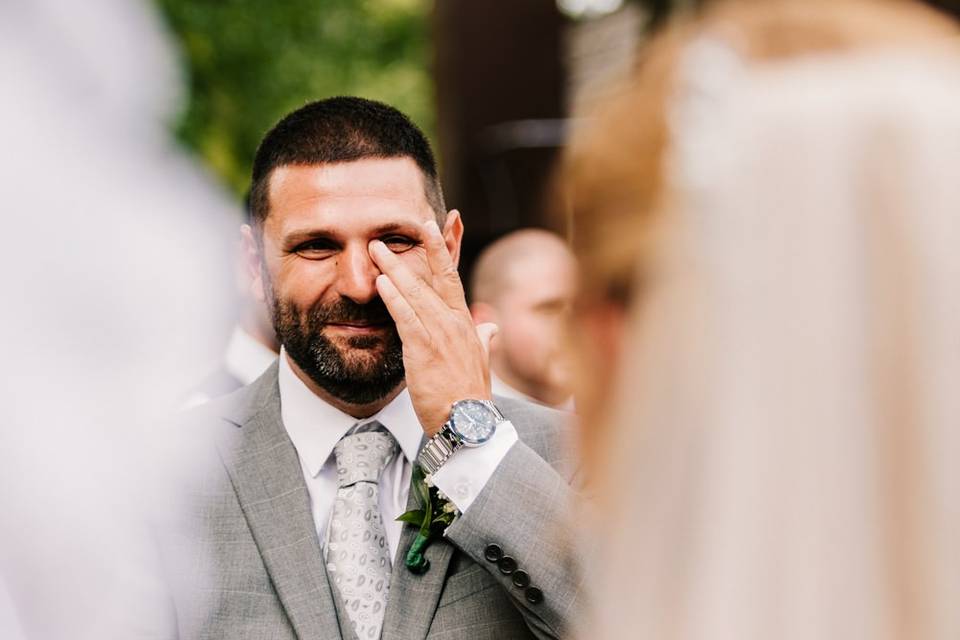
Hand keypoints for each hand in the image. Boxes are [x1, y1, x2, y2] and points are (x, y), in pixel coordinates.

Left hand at [369, 219, 496, 435]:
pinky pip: (407, 318)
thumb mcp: (481, 362)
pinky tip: (382, 283)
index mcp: (465, 324)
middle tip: (393, 232)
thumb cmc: (469, 396)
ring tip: (376, 250)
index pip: (451, 280)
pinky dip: (394, 299)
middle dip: (414, 252)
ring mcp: (440, 335)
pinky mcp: (424, 350)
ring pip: (415, 294)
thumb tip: (492, 327)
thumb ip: (483, 339)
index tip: (431, 228)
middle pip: (433, 279)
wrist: (468, 423)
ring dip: (394, 269)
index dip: (441, 252)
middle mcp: (454, 324)